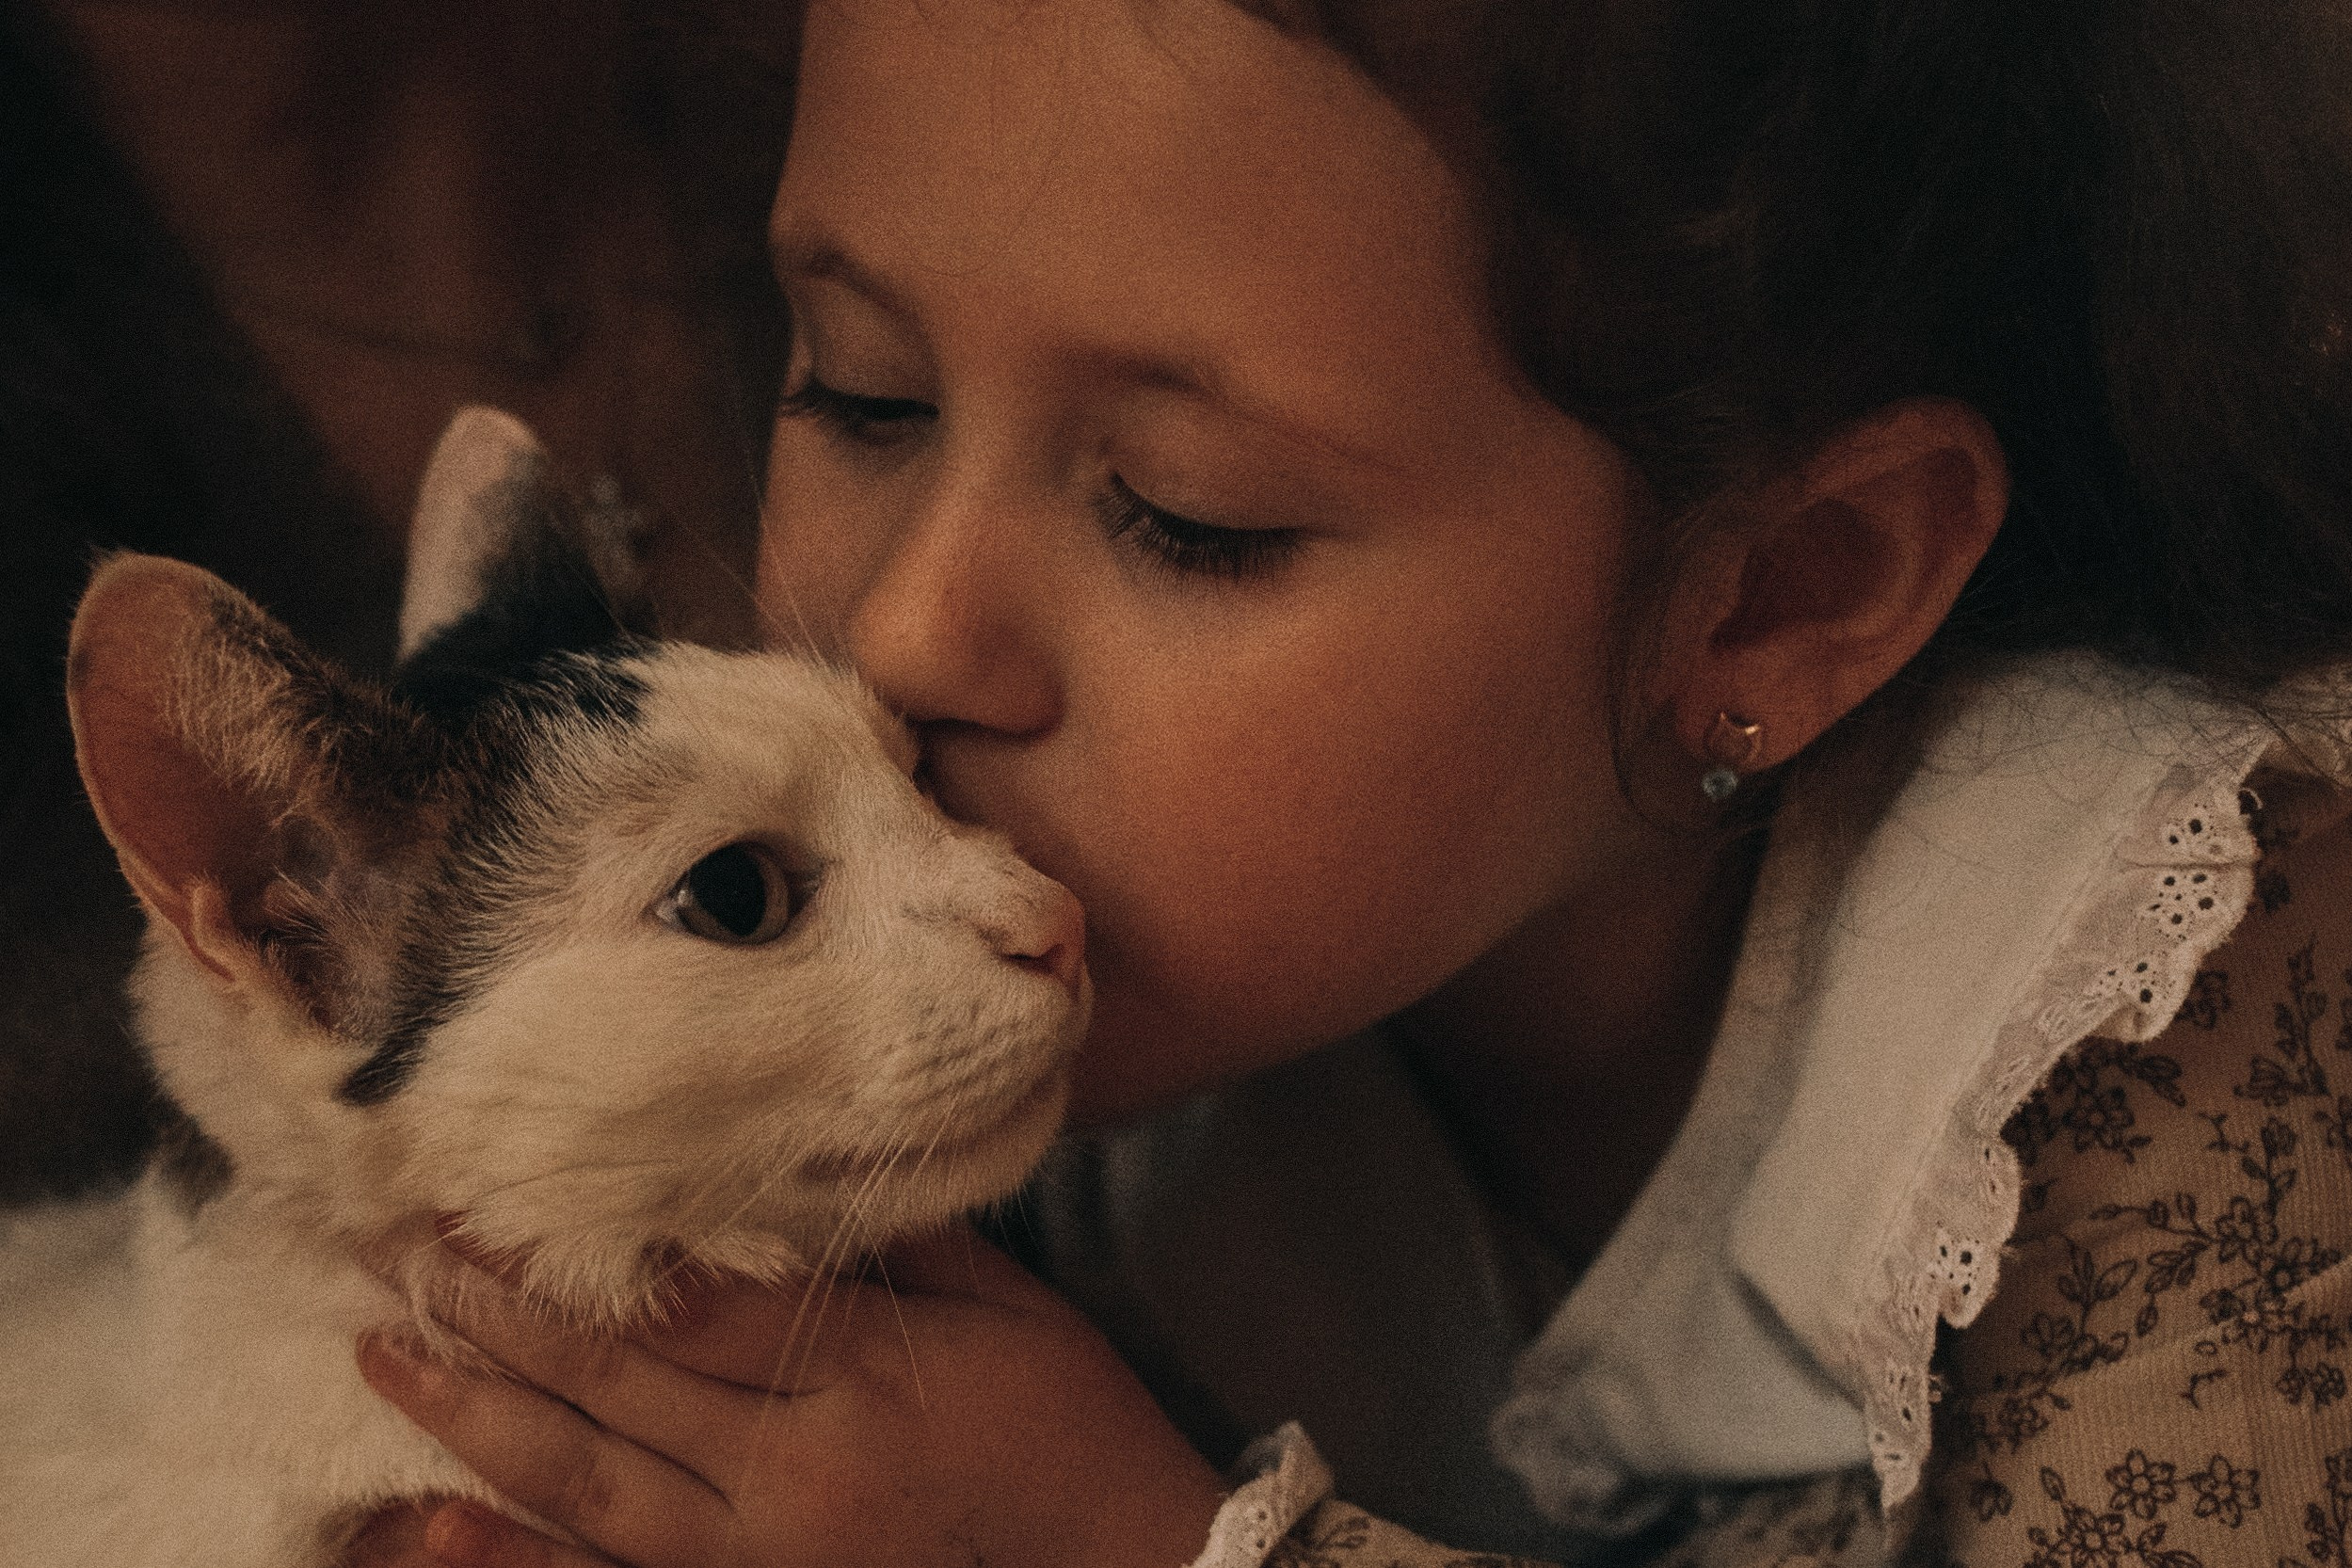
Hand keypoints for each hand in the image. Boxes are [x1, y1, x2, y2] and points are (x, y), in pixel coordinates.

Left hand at [353, 1228, 1227, 1567]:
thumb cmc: (1070, 1424)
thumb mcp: (1000, 1308)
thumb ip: (880, 1249)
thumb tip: (760, 1183)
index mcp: (863, 1383)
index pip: (689, 1304)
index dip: (577, 1253)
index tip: (490, 1194)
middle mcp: (791, 1478)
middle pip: (615, 1383)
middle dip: (493, 1315)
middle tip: (394, 1248)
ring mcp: (759, 1561)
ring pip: (584, 1487)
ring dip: (474, 1420)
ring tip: (386, 1353)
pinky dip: (513, 1560)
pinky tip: (428, 1526)